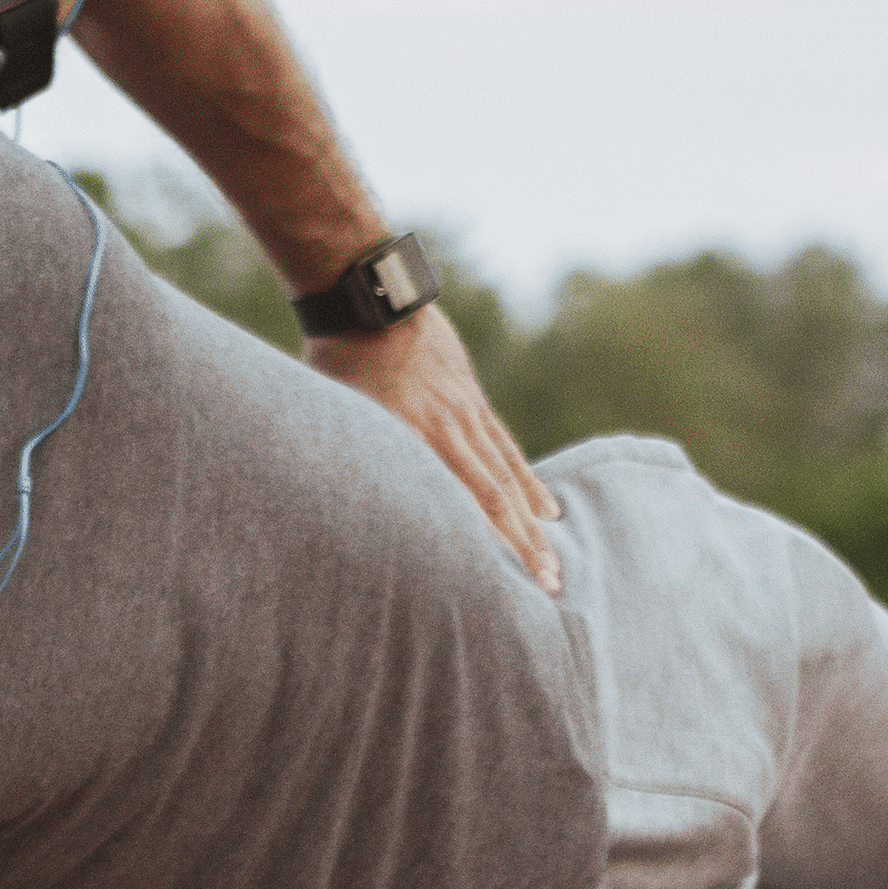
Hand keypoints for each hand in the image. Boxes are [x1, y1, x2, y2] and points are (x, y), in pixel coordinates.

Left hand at [302, 305, 564, 594]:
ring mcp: (466, 414)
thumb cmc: (336, 360)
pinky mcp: (473, 401)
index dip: (483, 548)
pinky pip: (506, 448)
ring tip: (554, 565)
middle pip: (495, 499)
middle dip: (523, 549)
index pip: (457, 503)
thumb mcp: (333, 415)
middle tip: (549, 591)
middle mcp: (447, 430)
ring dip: (533, 526)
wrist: (370, 297)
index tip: (500, 588)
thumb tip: (332, 516)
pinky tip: (546, 512)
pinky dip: (528, 483)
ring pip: (508, 478)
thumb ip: (349, 460)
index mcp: (410, 437)